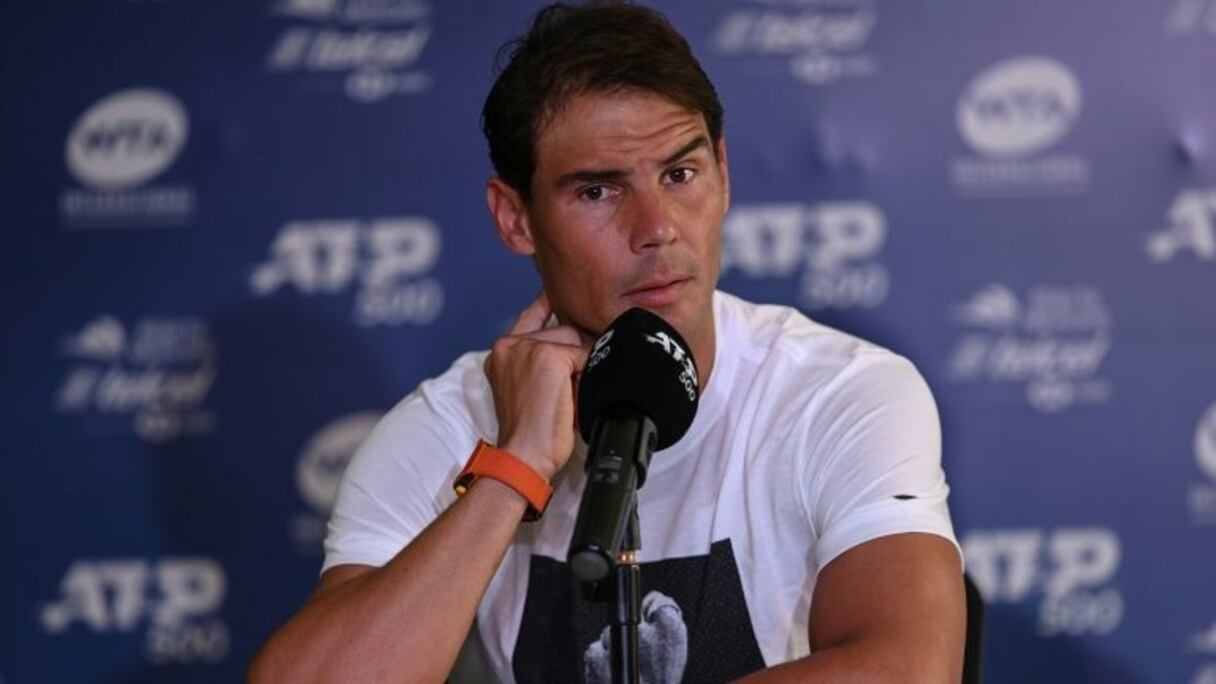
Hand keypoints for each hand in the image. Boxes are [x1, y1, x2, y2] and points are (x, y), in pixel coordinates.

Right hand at [484, 292, 589, 479]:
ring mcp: (528, 348)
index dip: (547, 304)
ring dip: (581, 367)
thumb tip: (582, 342)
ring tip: (566, 398)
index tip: (554, 292)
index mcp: (501, 352)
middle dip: (575, 354)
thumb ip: (542, 360)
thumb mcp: (530, 388)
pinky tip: (572, 397)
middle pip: (563, 330)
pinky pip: (586, 356)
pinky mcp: (548, 357)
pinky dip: (587, 377)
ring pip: (575, 341)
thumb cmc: (530, 431)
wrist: (523, 455)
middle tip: (565, 391)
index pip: (532, 316)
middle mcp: (509, 344)